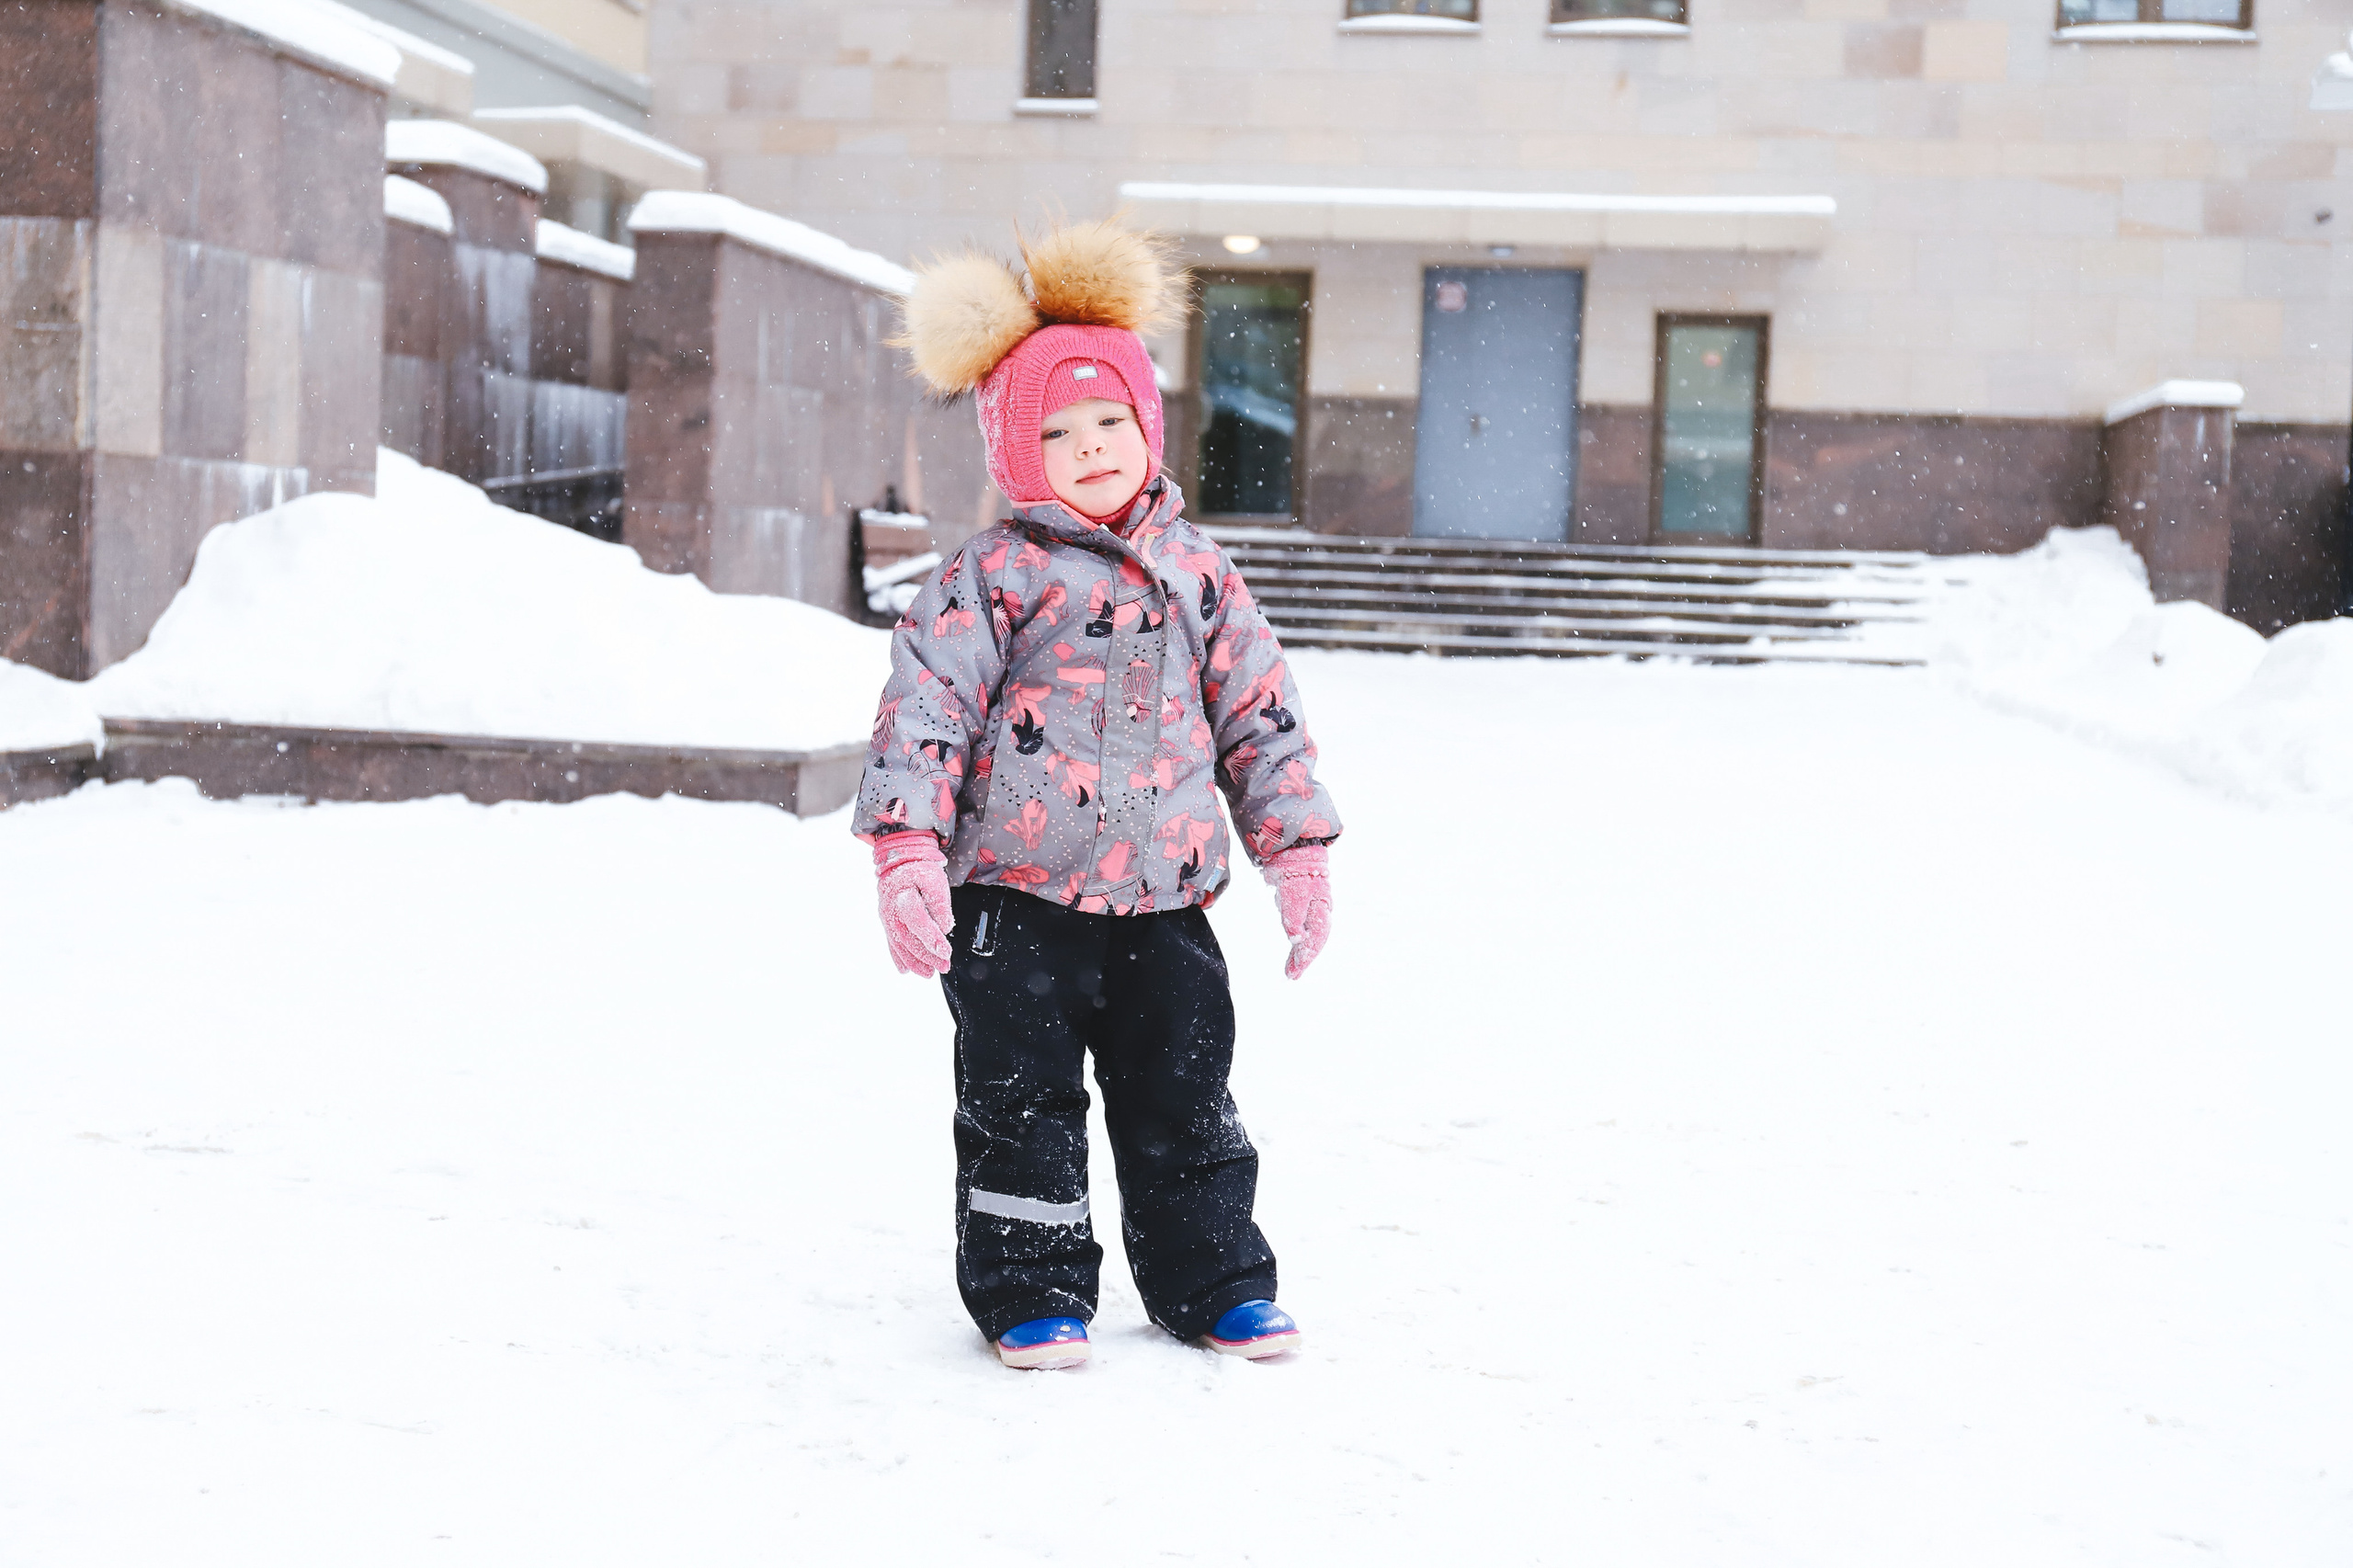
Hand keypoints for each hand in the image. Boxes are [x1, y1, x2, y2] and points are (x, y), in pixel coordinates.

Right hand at [873, 831, 953, 976]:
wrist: (901, 859)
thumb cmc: (921, 869)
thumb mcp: (935, 879)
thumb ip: (940, 903)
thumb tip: (944, 927)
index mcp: (903, 894)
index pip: (917, 920)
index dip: (930, 937)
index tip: (946, 951)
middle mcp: (891, 908)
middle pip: (907, 936)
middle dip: (926, 955)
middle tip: (943, 967)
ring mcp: (886, 916)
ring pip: (899, 943)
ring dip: (914, 961)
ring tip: (929, 973)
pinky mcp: (887, 921)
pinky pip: (891, 942)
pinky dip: (898, 958)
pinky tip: (906, 971)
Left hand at [1262, 844, 1331, 979]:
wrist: (1295, 849)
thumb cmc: (1293, 871)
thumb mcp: (1292, 894)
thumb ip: (1293, 918)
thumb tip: (1297, 940)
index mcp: (1320, 908)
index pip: (1315, 939)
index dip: (1305, 958)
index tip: (1292, 973)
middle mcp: (1321, 909)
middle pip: (1316, 940)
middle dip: (1304, 959)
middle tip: (1291, 976)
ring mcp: (1316, 906)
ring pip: (1313, 935)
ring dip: (1303, 953)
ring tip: (1292, 968)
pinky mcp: (1307, 904)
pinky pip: (1308, 927)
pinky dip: (1302, 940)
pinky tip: (1295, 947)